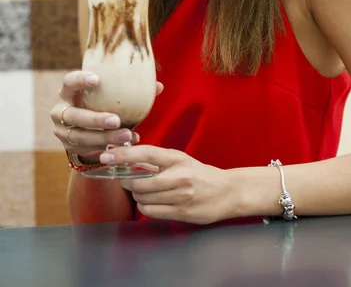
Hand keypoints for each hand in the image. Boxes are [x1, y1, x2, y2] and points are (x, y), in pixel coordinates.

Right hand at [50, 71, 163, 158]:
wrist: (86, 129)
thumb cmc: (100, 104)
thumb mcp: (108, 96)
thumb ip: (130, 90)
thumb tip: (158, 86)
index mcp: (68, 91)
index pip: (69, 81)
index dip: (79, 80)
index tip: (97, 79)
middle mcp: (60, 110)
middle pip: (73, 115)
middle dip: (95, 119)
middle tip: (117, 120)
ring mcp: (62, 131)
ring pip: (81, 136)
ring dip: (105, 137)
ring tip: (127, 135)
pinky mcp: (68, 147)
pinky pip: (87, 149)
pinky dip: (107, 146)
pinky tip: (126, 144)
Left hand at [100, 145, 237, 224]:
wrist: (227, 192)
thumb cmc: (200, 174)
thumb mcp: (180, 161)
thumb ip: (156, 161)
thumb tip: (126, 159)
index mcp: (178, 158)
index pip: (146, 153)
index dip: (124, 154)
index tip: (107, 155)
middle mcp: (179, 176)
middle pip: (139, 182)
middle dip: (126, 182)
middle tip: (125, 179)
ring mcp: (180, 196)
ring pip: (143, 198)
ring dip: (137, 196)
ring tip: (144, 191)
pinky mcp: (181, 212)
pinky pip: (151, 212)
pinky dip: (145, 207)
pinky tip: (151, 202)